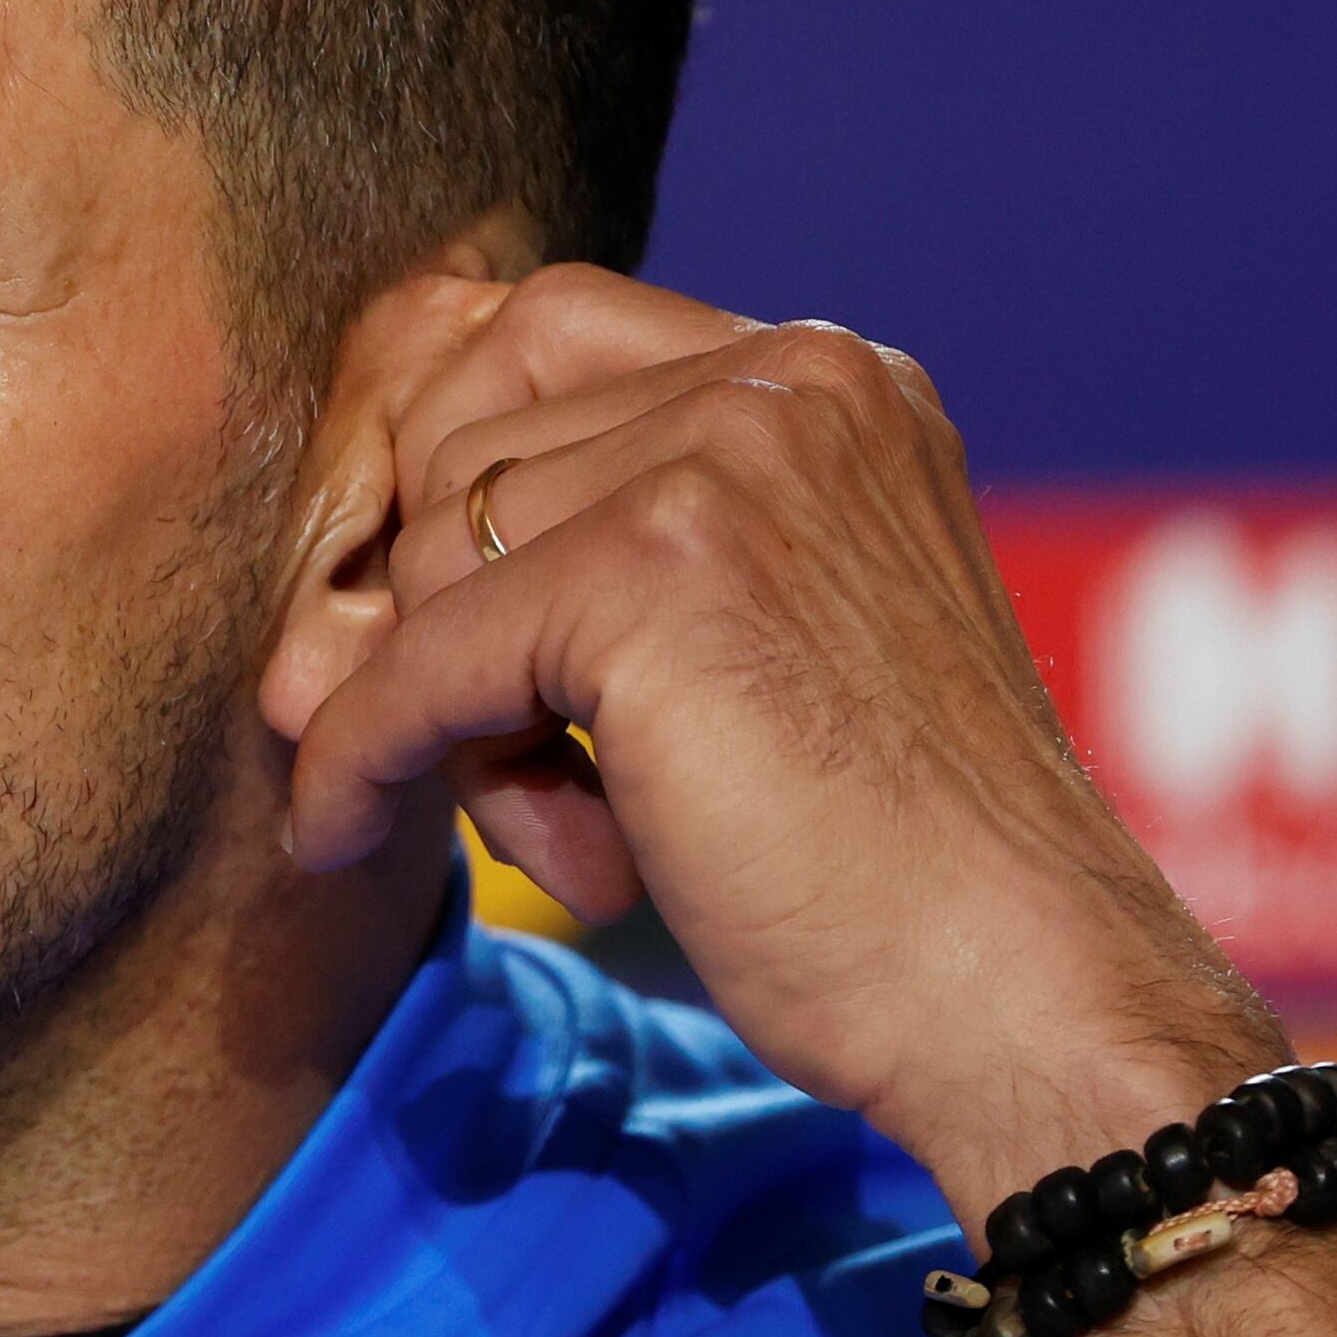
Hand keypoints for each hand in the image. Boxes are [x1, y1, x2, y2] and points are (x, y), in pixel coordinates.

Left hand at [256, 264, 1336, 1336]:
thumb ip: (603, 561)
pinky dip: (362, 755)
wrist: (1027, 1001)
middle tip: (537, 773)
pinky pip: (411, 662)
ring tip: (578, 831)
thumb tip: (310, 616)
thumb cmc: (894, 869)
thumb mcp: (758, 649)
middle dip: (458, 613)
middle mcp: (789, 384)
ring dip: (455, 711)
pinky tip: (334, 830)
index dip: (462, 475)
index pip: (539, 335)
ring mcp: (729, 463)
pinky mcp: (655, 575)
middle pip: (471, 443)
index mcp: (833, 379)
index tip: (442, 616)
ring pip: (436, 554)